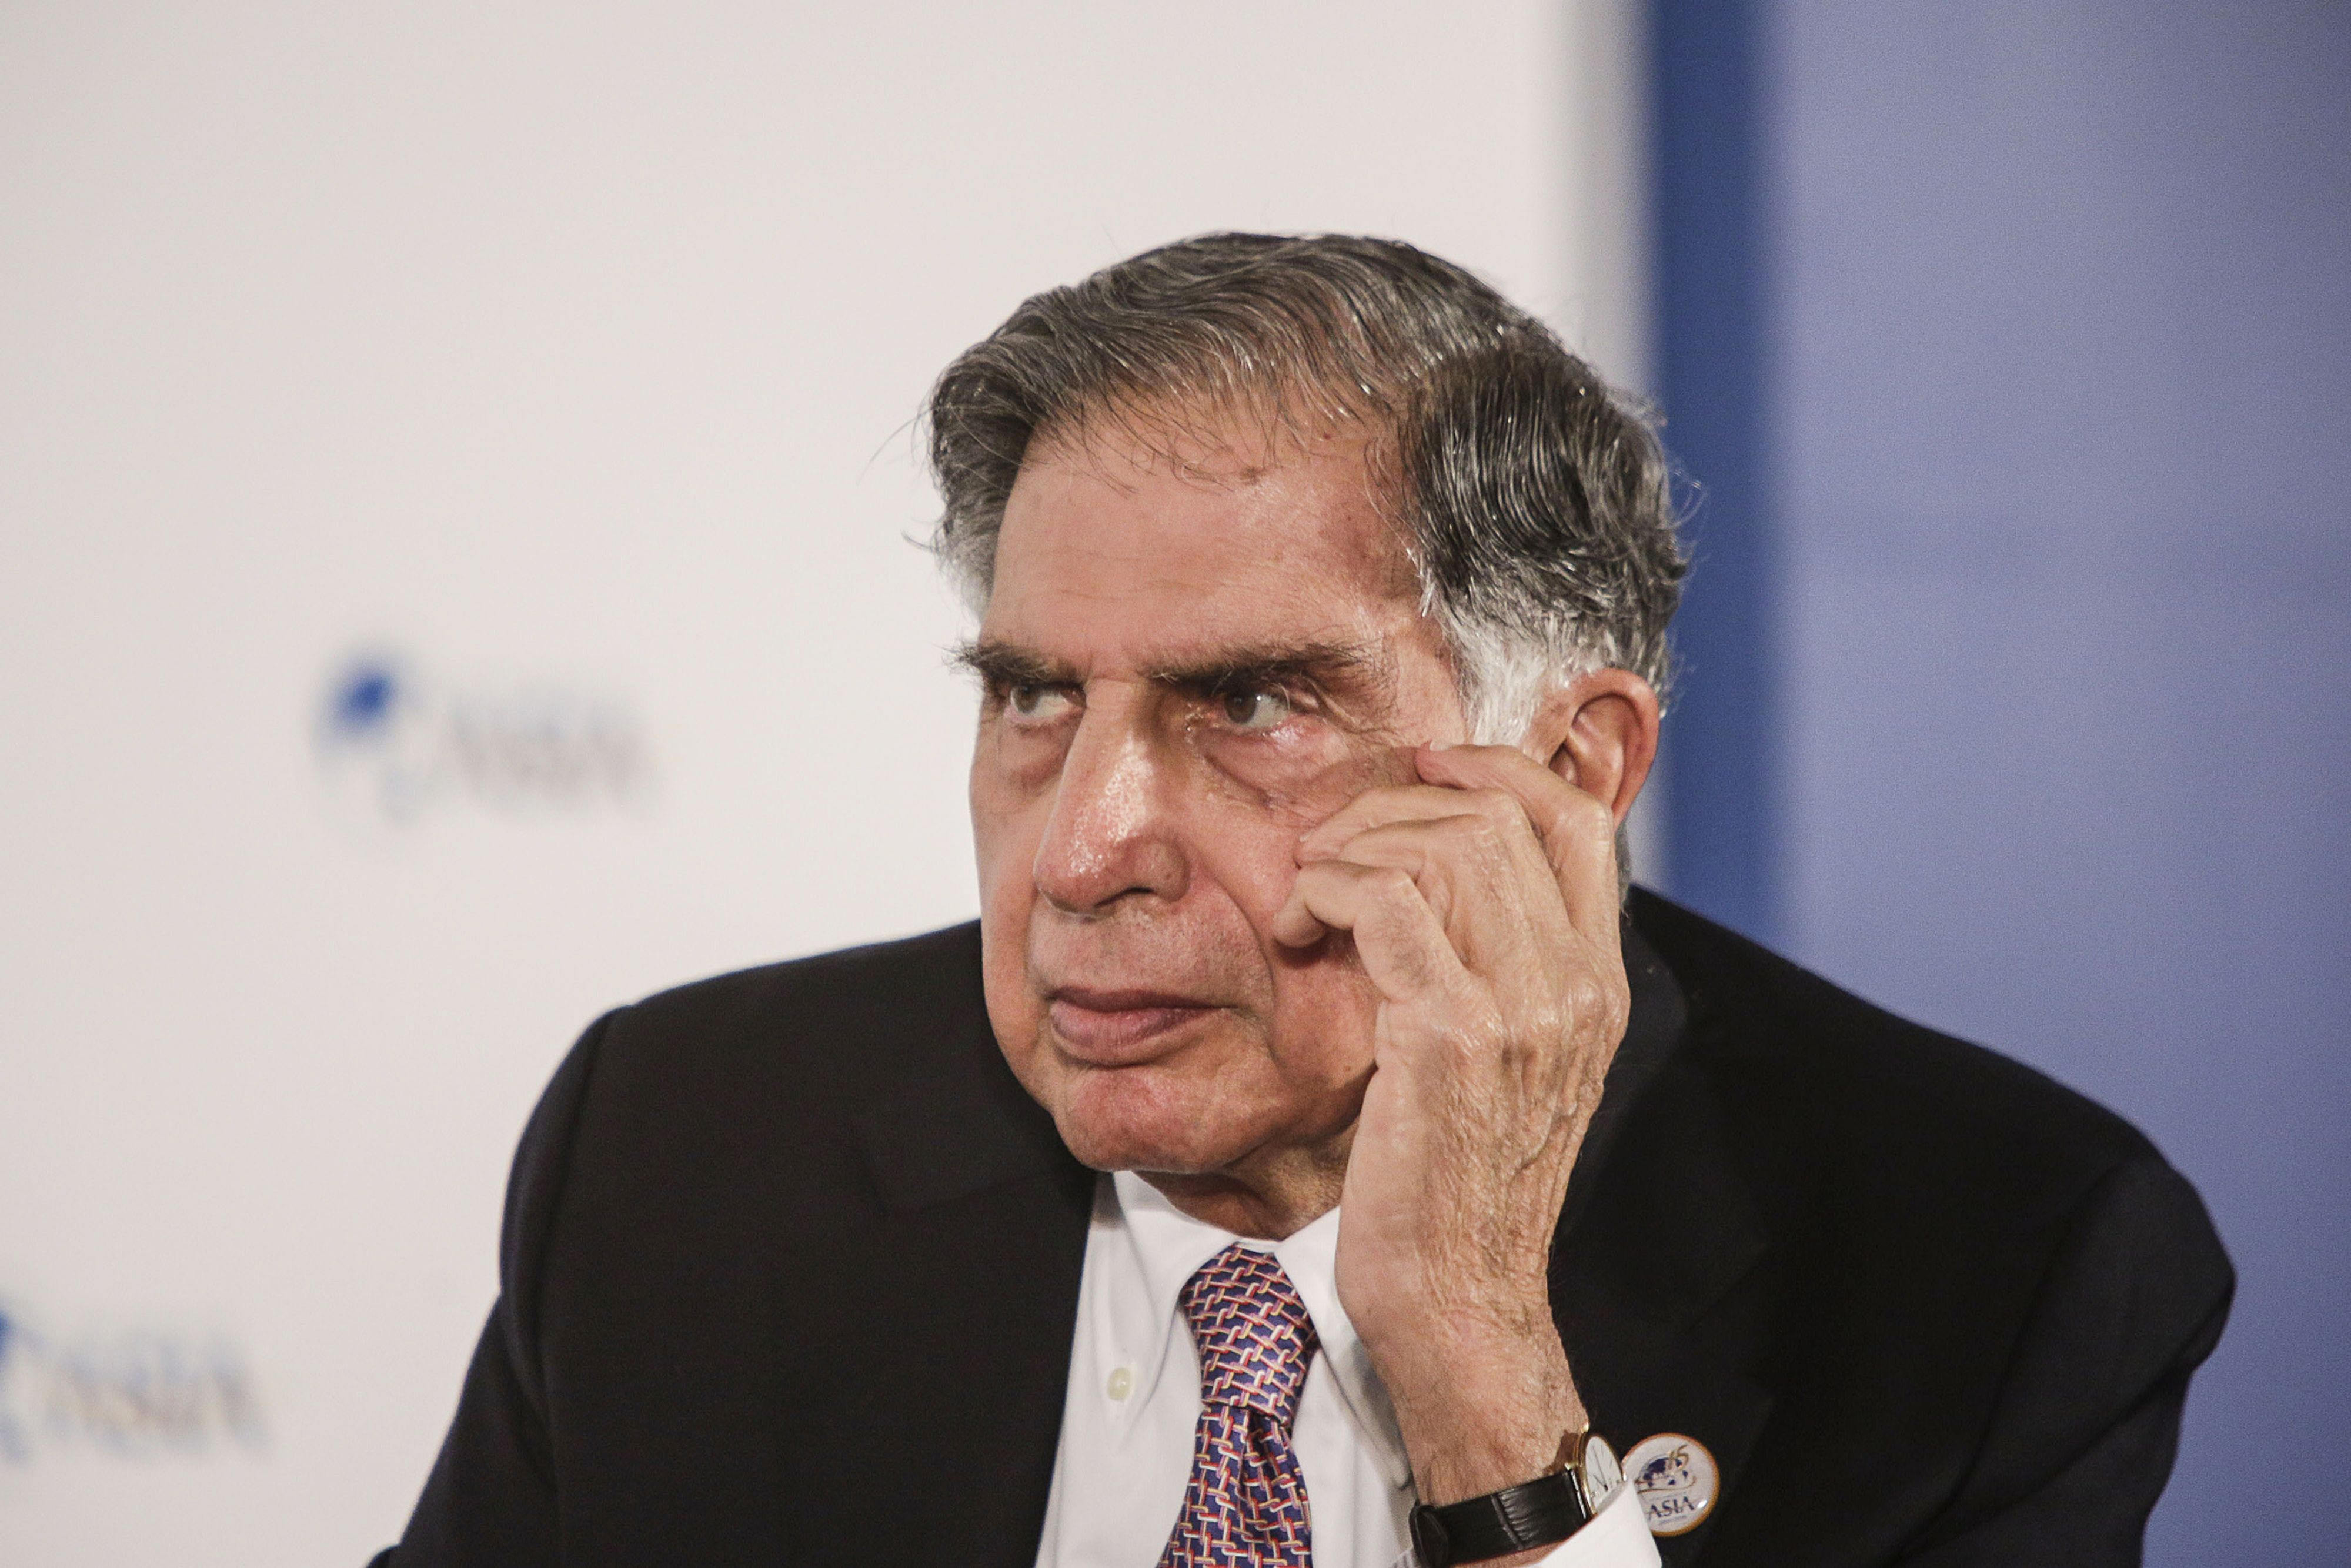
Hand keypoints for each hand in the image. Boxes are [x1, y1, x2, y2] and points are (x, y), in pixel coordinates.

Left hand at [1271, 743, 1629, 1509]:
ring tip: (1308, 898)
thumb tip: (1428, 868)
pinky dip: (1327, 892)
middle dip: (1394, 805)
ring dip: (1351, 849)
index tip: (1417, 769)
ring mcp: (1522, 1007)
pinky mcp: (1452, 1035)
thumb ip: (1495, 965)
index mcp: (1596, 985)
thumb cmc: (1459, 1182)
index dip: (1493, 765)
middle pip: (1497, 812)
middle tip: (1330, 849)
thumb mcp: (1503, 1059)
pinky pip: (1387, 902)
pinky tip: (1297, 931)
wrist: (1460, 1299)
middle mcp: (1576, 986)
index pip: (1573, 819)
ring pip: (1442, 843)